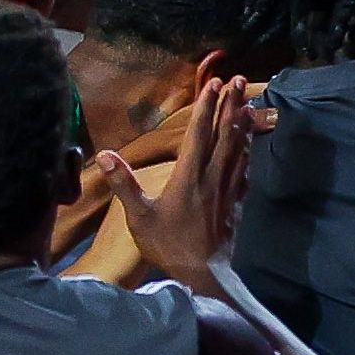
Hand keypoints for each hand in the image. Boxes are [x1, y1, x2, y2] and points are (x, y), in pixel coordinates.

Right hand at [99, 77, 254, 292]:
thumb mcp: (140, 216)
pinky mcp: (237, 202)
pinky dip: (248, 151)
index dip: (206, 106)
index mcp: (188, 176)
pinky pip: (245, 169)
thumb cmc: (168, 245)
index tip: (215, 84)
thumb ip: (124, 184)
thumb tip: (104, 154)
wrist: (204, 275)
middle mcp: (212, 176)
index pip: (198, 133)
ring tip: (247, 103)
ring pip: (238, 148)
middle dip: (231, 105)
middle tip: (241, 80)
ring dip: (243, 123)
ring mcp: (228, 189)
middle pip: (225, 134)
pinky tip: (250, 144)